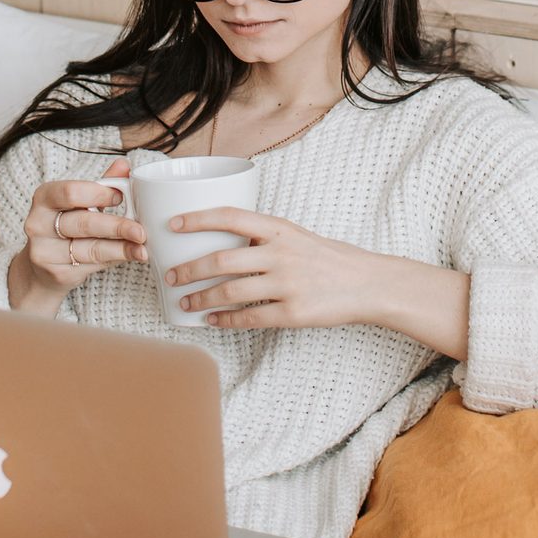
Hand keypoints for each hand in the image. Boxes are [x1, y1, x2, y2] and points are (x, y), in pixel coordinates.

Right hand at [18, 158, 146, 298]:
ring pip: (90, 248)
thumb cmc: (64, 227)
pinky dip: (115, 259)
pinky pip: (92, 265)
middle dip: (116, 226)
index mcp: (44, 197)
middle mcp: (38, 224)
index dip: (98, 194)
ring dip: (121, 248)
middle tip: (140, 230)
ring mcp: (45, 251)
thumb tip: (124, 166)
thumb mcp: (78, 203)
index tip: (121, 197)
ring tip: (142, 247)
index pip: (70, 193)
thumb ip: (101, 185)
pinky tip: (130, 256)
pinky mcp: (56, 274)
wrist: (41, 268)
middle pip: (83, 223)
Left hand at [163, 207, 382, 329]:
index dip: (197, 219)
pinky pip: (250, 318)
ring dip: (201, 298)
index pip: (230, 216)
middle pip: (221, 260)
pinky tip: (211, 320)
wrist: (368, 283)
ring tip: (184, 301)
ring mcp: (288, 284)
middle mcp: (281, 254)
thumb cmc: (327, 258)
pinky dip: (225, 320)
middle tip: (169, 276)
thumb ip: (262, 238)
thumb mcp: (296, 236)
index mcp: (279, 229)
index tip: (172, 225)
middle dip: (189, 270)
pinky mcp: (294, 313)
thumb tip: (218, 243)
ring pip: (230, 292)